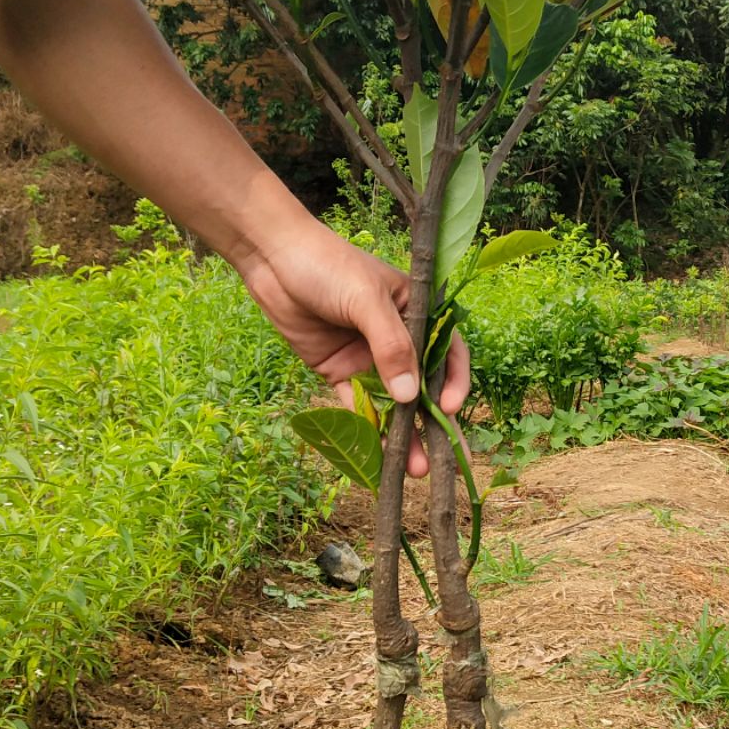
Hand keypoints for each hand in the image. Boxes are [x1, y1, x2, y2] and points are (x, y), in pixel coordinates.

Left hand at [231, 206, 469, 476]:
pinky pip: (357, 406)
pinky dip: (368, 430)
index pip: (448, 352)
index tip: (451, 408)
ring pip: (392, 403)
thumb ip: (391, 347)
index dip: (454, 381)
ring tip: (413, 469)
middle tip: (446, 461)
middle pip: (423, 386)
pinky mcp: (338, 371)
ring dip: (403, 435)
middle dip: (435, 423)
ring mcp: (367, 357)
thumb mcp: (366, 300)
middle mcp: (397, 338)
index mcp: (417, 313)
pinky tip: (379, 456)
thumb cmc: (328, 265)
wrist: (273, 259)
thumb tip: (410, 398)